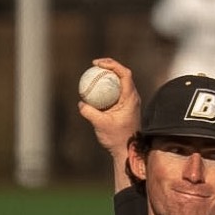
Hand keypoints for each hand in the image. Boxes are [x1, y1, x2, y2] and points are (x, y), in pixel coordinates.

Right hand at [77, 58, 140, 174]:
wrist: (127, 150)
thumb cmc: (117, 138)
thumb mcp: (100, 124)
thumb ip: (89, 112)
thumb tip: (81, 102)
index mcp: (131, 98)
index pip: (124, 73)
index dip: (112, 64)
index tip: (97, 64)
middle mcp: (132, 97)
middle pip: (123, 74)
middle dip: (109, 66)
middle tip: (94, 65)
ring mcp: (129, 101)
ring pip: (119, 82)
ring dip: (108, 76)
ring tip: (94, 74)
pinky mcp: (125, 106)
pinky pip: (115, 91)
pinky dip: (106, 87)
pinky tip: (94, 90)